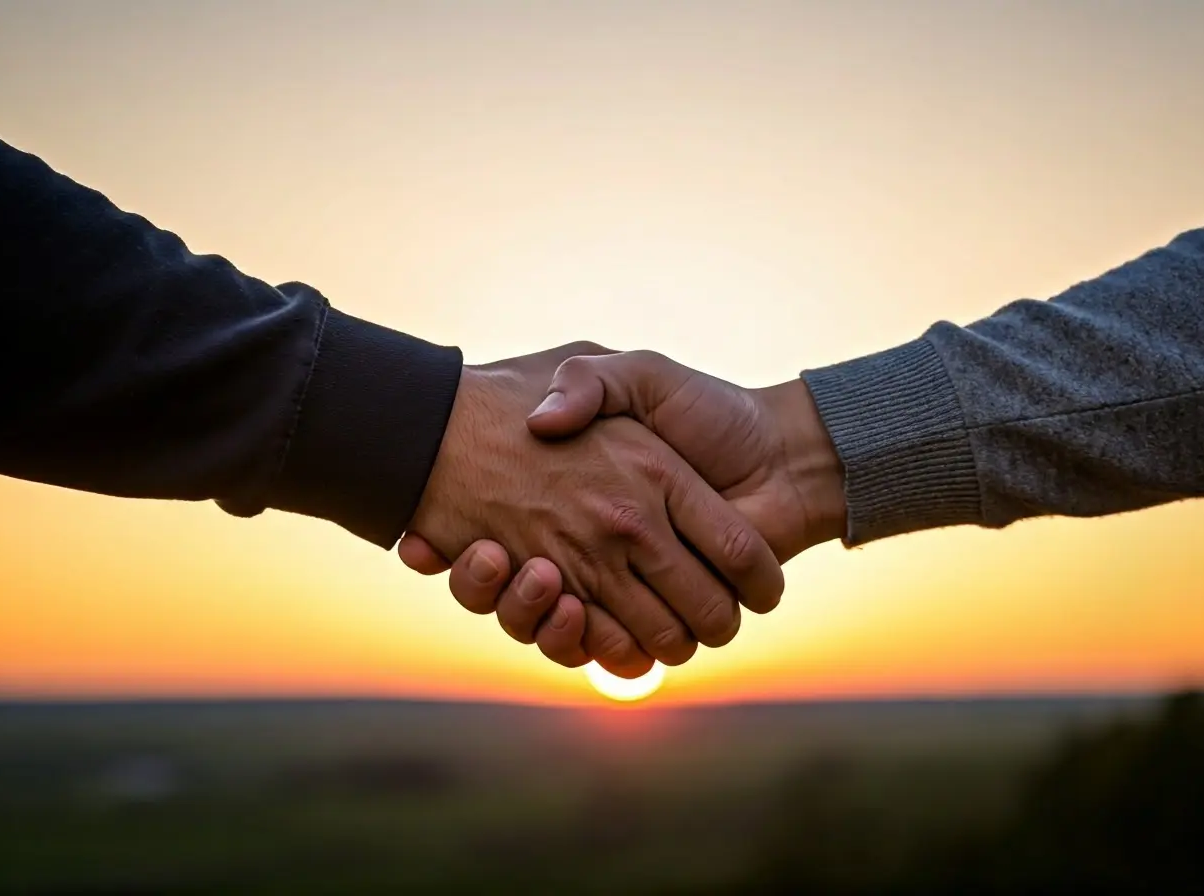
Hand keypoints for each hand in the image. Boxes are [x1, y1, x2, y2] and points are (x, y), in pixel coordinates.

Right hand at [401, 344, 784, 676]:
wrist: (781, 454)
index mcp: (574, 494)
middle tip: (482, 555)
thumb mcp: (637, 374)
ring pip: (554, 626)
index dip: (456, 545)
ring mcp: (621, 582)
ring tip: (534, 576)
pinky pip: (600, 649)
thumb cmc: (709, 410)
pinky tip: (568, 609)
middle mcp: (595, 544)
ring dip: (532, 615)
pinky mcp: (650, 612)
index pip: (496, 533)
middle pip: (520, 590)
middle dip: (492, 586)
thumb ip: (587, 381)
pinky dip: (581, 644)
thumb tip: (539, 421)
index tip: (421, 541)